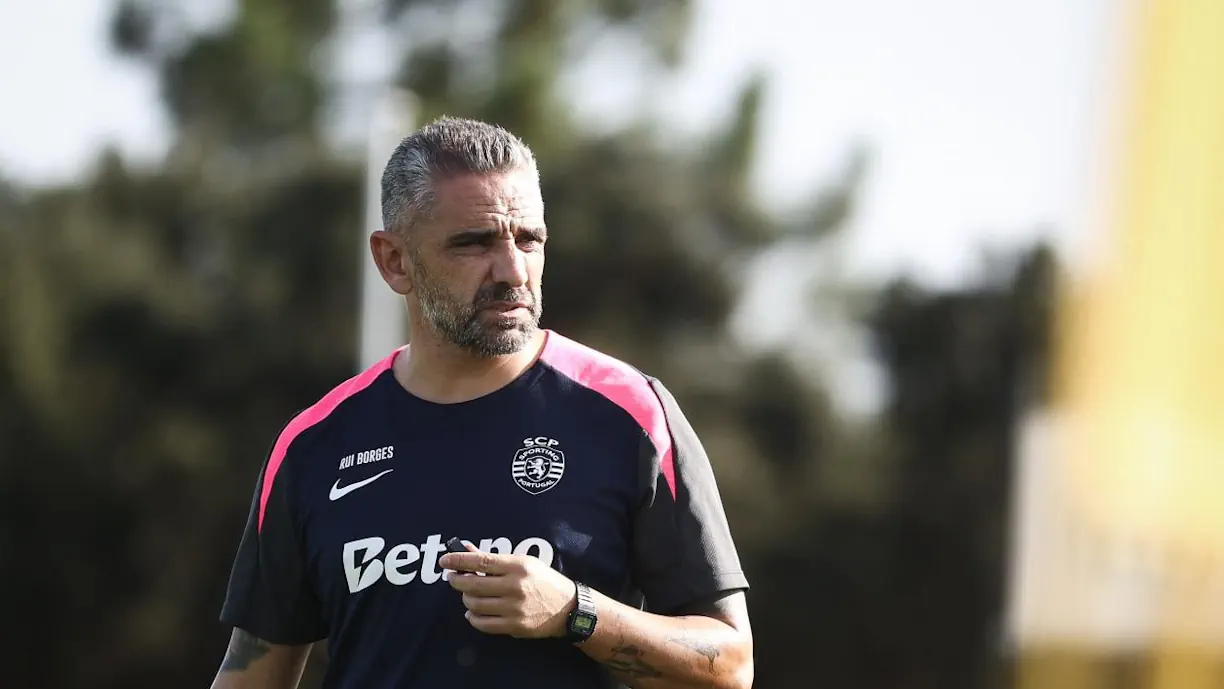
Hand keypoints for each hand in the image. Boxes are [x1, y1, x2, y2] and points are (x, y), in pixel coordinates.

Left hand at [440, 547, 576, 638]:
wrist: (568, 608)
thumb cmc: (544, 581)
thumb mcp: (524, 562)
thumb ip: (494, 559)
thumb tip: (466, 549)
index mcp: (518, 566)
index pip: (481, 560)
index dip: (458, 560)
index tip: (444, 560)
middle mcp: (515, 587)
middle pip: (473, 584)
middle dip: (456, 580)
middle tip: (453, 578)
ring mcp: (514, 608)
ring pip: (474, 604)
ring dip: (466, 599)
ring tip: (468, 594)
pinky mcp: (514, 626)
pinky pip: (483, 624)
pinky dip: (472, 618)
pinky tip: (473, 613)